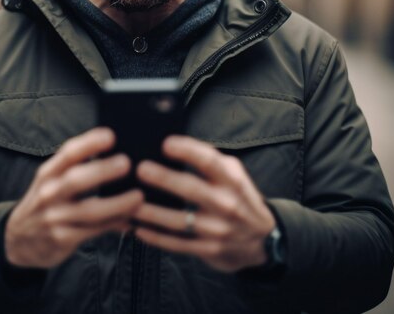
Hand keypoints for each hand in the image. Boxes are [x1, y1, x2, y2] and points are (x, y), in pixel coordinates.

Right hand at [5, 127, 142, 268]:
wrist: (18, 240)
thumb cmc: (46, 202)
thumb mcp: (52, 181)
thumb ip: (77, 167)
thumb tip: (118, 153)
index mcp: (48, 173)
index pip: (67, 154)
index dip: (88, 143)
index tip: (110, 135)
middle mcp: (49, 193)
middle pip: (76, 179)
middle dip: (102, 170)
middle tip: (126, 163)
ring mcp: (54, 218)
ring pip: (88, 210)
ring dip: (116, 204)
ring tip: (138, 197)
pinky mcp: (62, 240)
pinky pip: (94, 231)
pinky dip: (114, 224)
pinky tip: (131, 220)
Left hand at [133, 135, 274, 272]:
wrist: (263, 239)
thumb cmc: (239, 196)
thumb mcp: (233, 173)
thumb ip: (208, 160)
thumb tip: (171, 145)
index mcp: (232, 179)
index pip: (209, 161)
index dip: (188, 150)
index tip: (166, 143)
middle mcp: (226, 204)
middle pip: (191, 189)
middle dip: (164, 179)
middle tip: (140, 169)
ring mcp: (217, 230)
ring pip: (179, 221)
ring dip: (151, 212)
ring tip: (130, 203)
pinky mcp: (209, 250)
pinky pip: (177, 244)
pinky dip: (155, 238)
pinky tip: (137, 229)